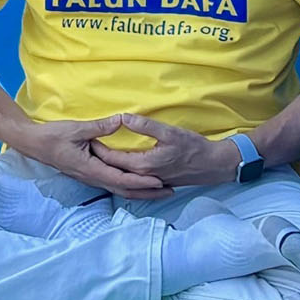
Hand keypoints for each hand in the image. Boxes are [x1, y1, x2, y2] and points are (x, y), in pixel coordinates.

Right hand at [17, 115, 173, 199]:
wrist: (34, 144)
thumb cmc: (53, 136)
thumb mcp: (77, 128)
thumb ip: (100, 127)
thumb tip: (122, 120)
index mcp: (91, 169)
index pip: (121, 179)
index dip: (141, 182)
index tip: (159, 182)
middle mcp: (93, 178)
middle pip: (125, 190)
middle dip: (147, 192)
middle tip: (169, 191)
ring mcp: (91, 178)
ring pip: (120, 190)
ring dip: (140, 192)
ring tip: (160, 191)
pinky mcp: (90, 174)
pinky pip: (114, 184)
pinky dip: (129, 186)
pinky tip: (138, 185)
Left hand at [89, 114, 242, 189]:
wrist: (213, 165)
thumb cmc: (193, 147)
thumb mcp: (169, 132)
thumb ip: (145, 125)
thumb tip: (123, 117)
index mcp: (143, 165)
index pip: (112, 158)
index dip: (98, 147)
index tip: (86, 137)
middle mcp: (144, 176)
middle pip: (114, 168)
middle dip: (99, 157)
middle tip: (86, 144)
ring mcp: (150, 181)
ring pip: (122, 175)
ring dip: (109, 166)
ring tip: (97, 154)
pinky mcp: (156, 181)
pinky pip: (132, 179)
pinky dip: (121, 172)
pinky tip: (117, 165)